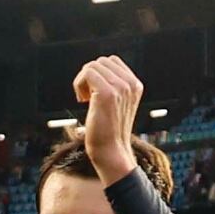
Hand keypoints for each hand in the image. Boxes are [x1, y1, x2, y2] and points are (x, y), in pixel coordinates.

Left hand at [73, 57, 144, 182]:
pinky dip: (78, 83)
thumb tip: (92, 68)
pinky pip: (87, 73)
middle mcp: (131, 84)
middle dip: (89, 76)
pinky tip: (82, 100)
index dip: (98, 74)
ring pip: (93, 66)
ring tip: (84, 99)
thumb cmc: (108, 131)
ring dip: (82, 80)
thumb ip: (111, 86)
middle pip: (101, 61)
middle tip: (86, 97)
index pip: (112, 61)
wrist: (111, 152)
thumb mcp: (115, 104)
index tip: (93, 94)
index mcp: (135, 85)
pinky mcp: (107, 93)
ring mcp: (121, 87)